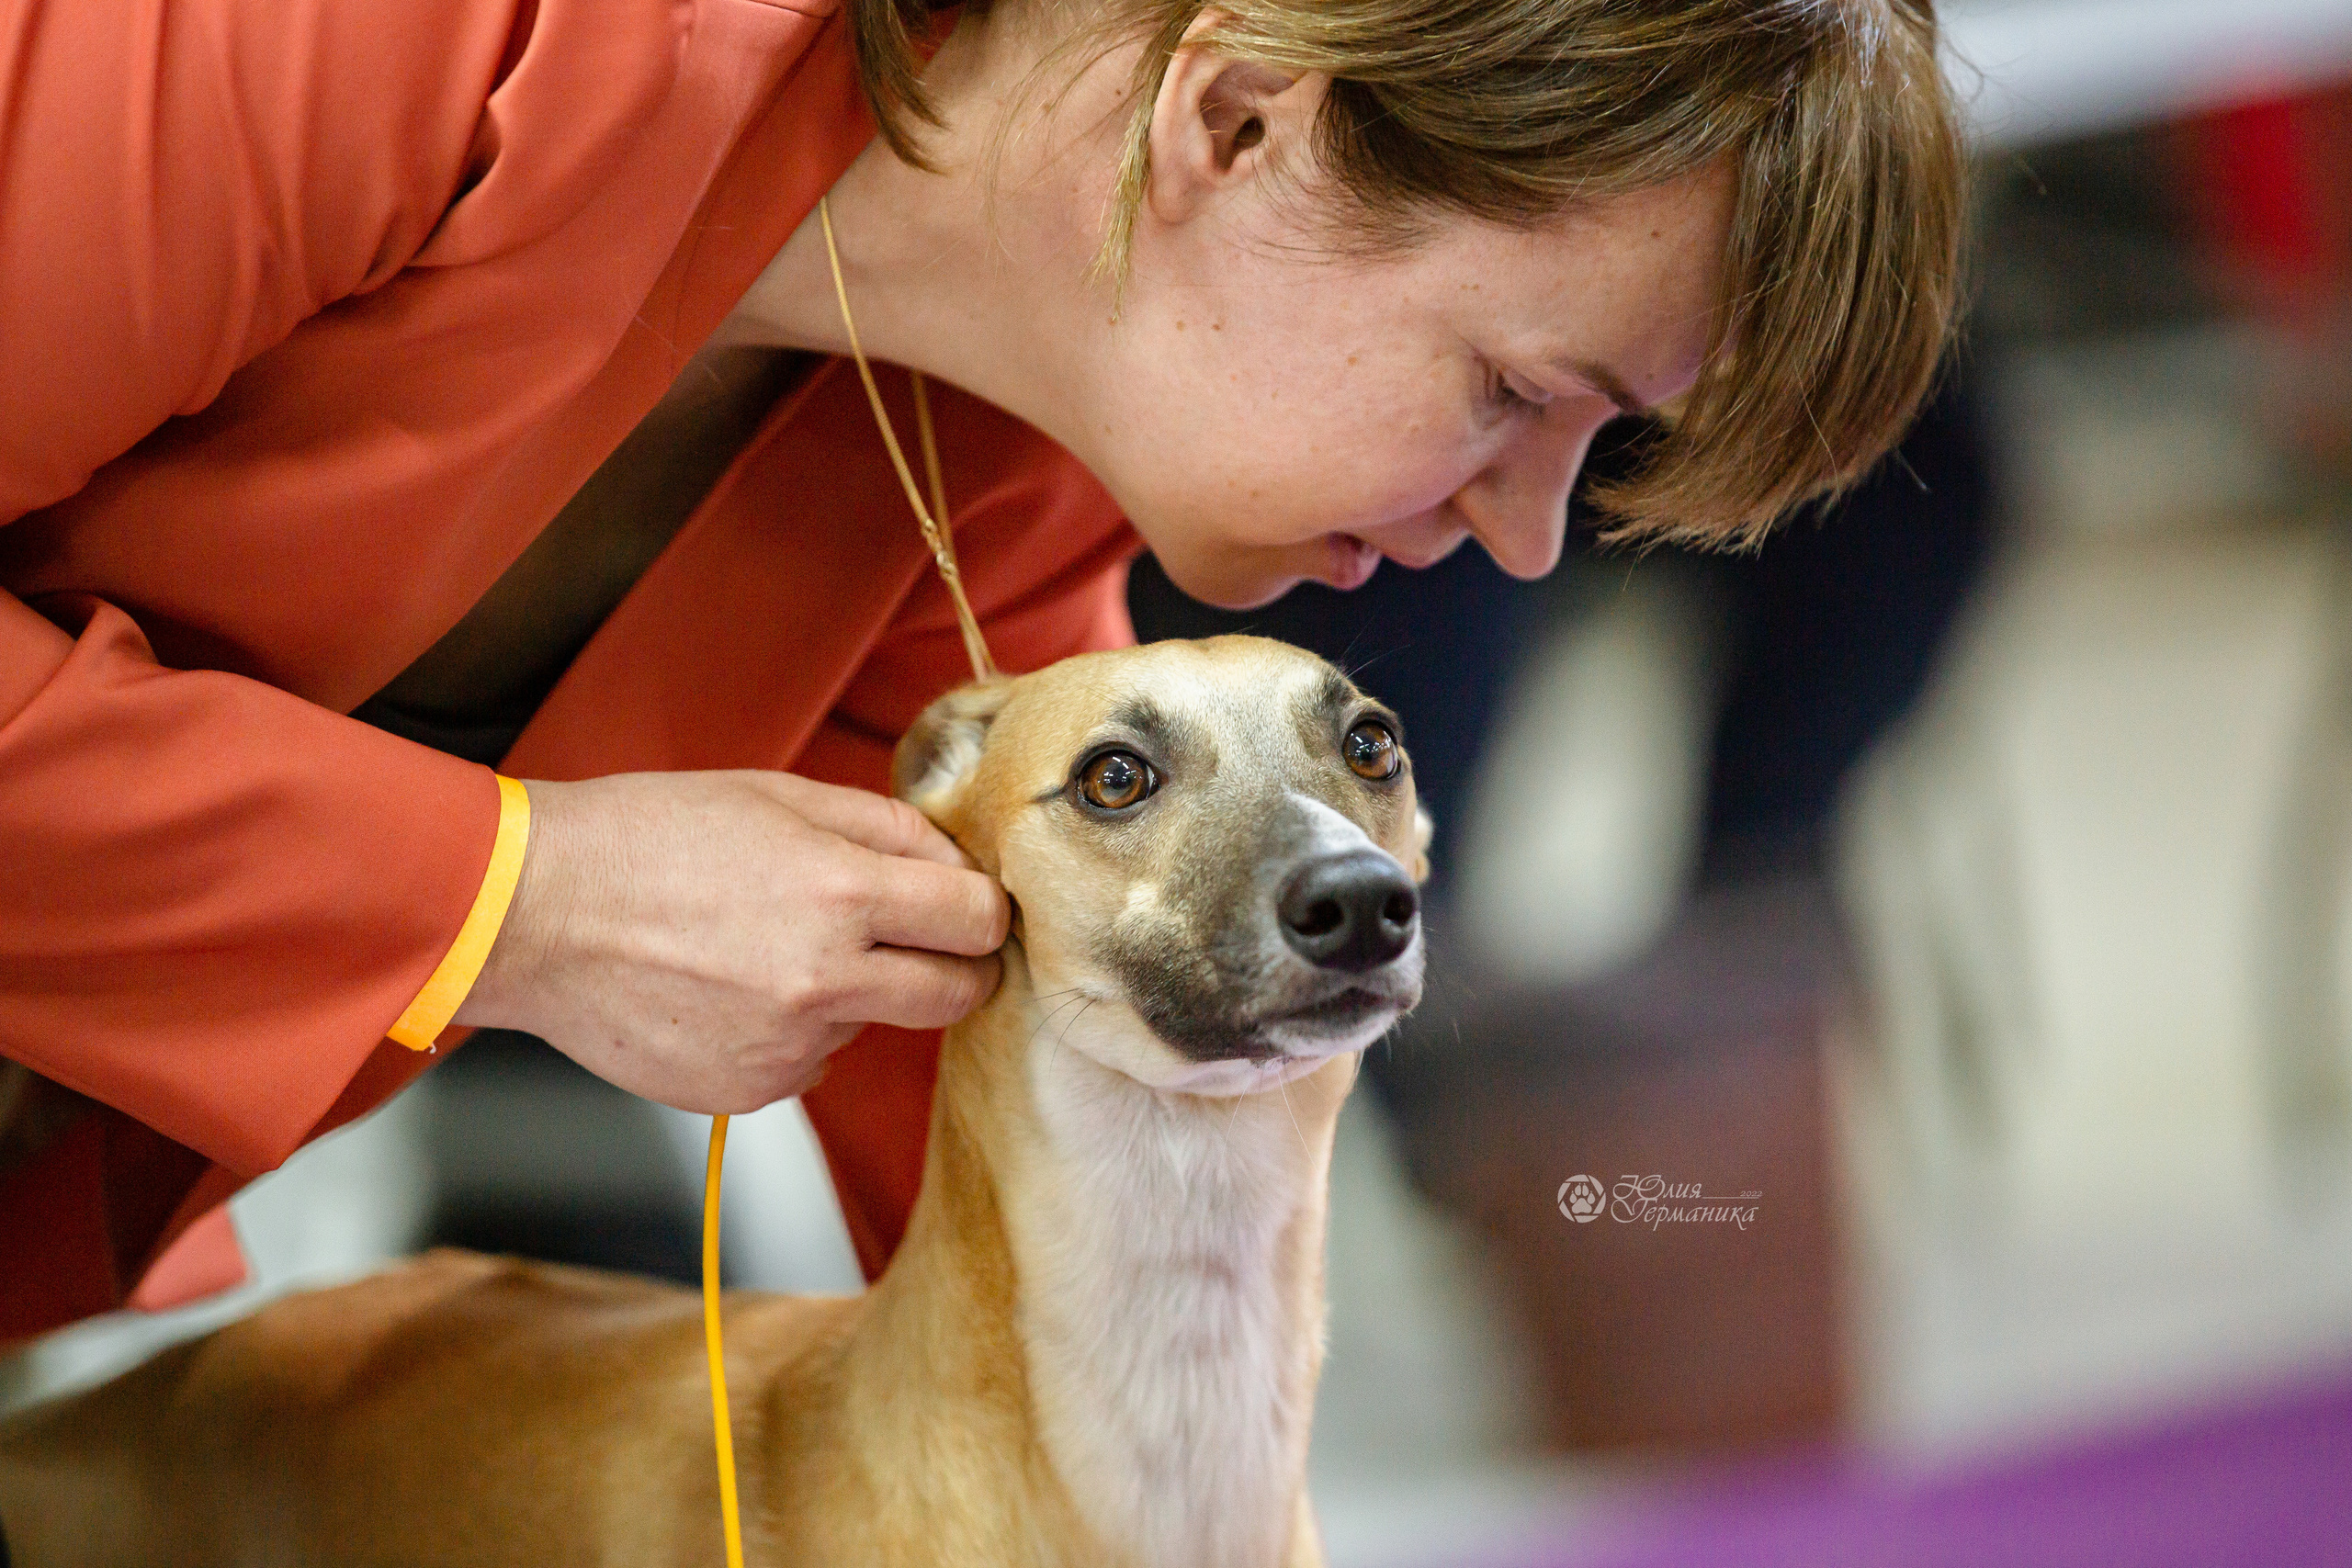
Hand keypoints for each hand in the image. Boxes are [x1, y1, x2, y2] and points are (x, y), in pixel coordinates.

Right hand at [453, 771, 1008, 1112]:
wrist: (530, 914)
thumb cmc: (645, 837)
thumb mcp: (776, 794)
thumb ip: (884, 827)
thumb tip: (956, 860)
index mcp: (840, 891)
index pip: (978, 920)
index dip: (984, 909)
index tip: (970, 906)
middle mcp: (824, 978)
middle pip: (959, 993)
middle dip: (960, 968)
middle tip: (928, 941)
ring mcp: (787, 1046)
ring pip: (877, 1026)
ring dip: (856, 994)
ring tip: (770, 947)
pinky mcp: (749, 1091)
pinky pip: (811, 1060)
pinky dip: (794, 1029)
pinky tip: (730, 987)